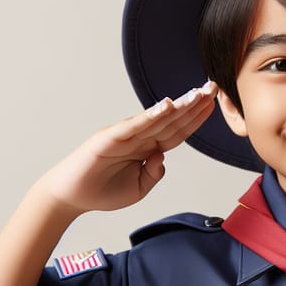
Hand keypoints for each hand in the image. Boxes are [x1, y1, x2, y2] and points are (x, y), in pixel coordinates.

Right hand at [37, 81, 217, 213]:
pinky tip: (166, 105)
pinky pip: (134, 126)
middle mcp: (139, 137)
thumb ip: (154, 174)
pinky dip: (150, 115)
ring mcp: (125, 136)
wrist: (71, 197)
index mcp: (148, 148)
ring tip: (197, 93)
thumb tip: (163, 157)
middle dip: (194, 104)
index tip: (213, 104)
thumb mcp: (139, 188)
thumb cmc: (103, 191)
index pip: (178, 131)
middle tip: (213, 87)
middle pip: (173, 120)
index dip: (196, 118)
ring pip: (157, 119)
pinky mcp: (109, 139)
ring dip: (179, 105)